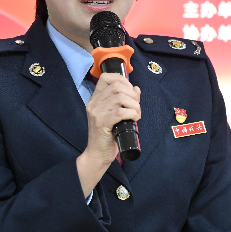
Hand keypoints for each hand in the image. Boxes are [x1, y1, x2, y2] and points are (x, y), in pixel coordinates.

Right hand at [76, 73, 140, 196]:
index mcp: (95, 98)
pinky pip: (120, 112)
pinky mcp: (101, 122)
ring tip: (137, 114)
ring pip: (120, 98)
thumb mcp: (116, 115)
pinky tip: (134, 119)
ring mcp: (96, 112)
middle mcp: (93, 103)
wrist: (97, 154)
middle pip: (117, 86)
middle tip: (137, 107)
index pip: (106, 77)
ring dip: (134, 105)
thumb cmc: (108, 135)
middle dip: (132, 95)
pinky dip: (131, 113)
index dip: (122, 80)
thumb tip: (136, 88)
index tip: (131, 91)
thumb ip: (124, 101)